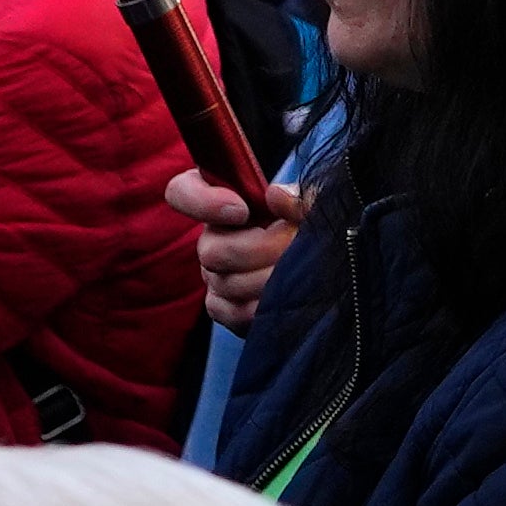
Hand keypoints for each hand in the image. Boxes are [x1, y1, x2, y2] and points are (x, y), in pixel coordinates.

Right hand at [161, 169, 301, 334]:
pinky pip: (233, 313)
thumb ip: (297, 198)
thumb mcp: (310, 208)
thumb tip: (275, 196)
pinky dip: (263, 306)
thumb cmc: (311, 228)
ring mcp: (215, 276)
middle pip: (210, 250)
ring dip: (269, 278)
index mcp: (224, 202)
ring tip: (299, 270)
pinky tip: (286, 297)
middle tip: (293, 244)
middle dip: (260, 249)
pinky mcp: (225, 308)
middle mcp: (212, 239)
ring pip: (225, 283)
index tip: (242, 211)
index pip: (182, 193)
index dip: (203, 202)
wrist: (324, 266)